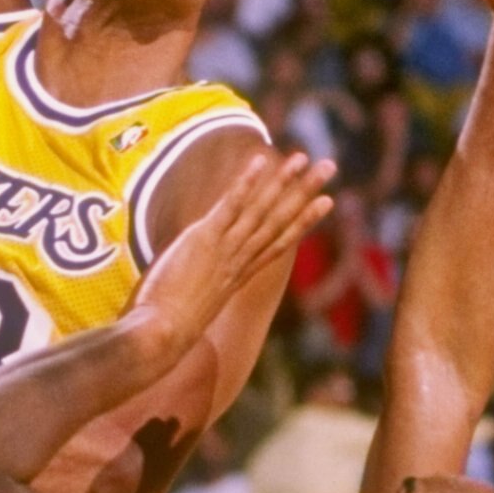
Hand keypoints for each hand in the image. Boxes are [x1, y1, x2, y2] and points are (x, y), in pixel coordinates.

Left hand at [130, 148, 333, 368]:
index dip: (304, 220)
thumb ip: (204, 284)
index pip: (280, 242)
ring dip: (284, 181)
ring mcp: (226, 248)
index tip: (326, 202)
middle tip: (330, 168)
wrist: (163, 334)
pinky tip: (260, 161)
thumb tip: (196, 279)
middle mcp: (241, 259)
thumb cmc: (172, 324)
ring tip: (304, 158)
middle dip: (306, 192)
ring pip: (261, 209)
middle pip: (280, 220)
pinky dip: (246, 183)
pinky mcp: (205, 239)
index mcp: (241, 273)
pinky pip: (230, 205)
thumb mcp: (197, 302)